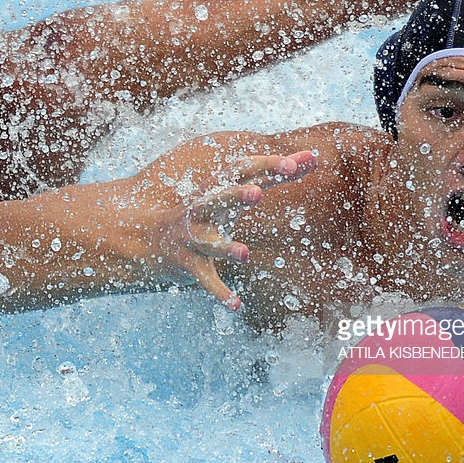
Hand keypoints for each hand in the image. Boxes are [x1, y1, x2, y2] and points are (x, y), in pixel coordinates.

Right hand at [163, 150, 316, 309]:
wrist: (150, 238)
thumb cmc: (208, 210)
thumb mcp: (239, 191)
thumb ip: (276, 174)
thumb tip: (313, 156)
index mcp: (218, 188)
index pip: (241, 171)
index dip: (265, 166)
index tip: (291, 164)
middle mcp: (202, 210)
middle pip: (217, 199)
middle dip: (234, 196)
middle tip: (255, 193)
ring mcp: (193, 238)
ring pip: (208, 242)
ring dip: (225, 248)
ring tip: (244, 254)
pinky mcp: (189, 264)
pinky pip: (206, 279)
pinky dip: (220, 293)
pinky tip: (236, 305)